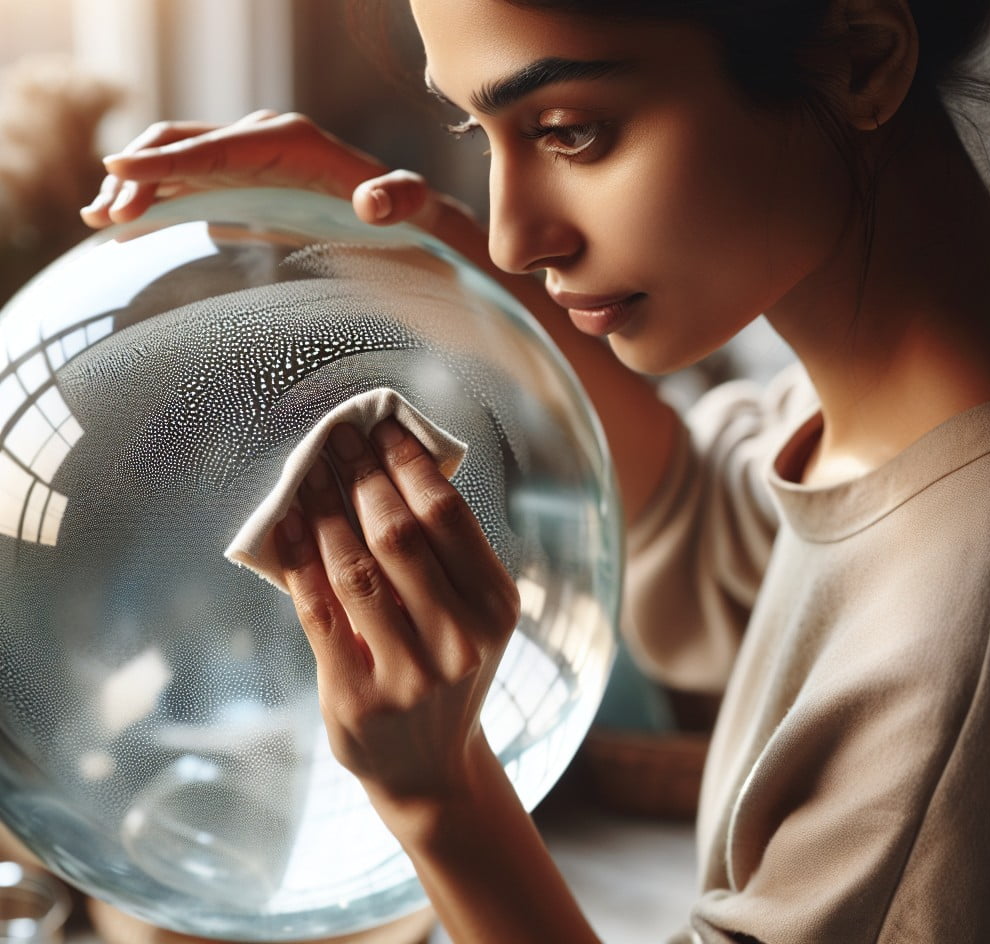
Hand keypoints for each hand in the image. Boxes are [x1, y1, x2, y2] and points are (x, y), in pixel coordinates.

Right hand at [80, 109, 446, 232]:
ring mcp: (245, 160)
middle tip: (107, 213)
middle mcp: (259, 139)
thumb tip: (373, 205)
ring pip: (176, 164)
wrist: (400, 210)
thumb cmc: (405, 206)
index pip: (218, 147)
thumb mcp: (410, 203)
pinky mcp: (240, 182)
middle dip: (142, 174)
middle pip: (184, 146)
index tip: (120, 165)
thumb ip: (396, 199)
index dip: (170, 159)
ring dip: (137, 187)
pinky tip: (124, 225)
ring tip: (99, 218)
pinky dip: (154, 200)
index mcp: (289, 139)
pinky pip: (186, 186)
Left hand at [273, 416, 519, 807]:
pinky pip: (318, 613)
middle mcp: (459, 639)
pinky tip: (287, 528)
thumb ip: (443, 556)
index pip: (447, 515)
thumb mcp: (471, 616)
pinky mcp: (356, 698)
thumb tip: (391, 467)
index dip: (408, 463)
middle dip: (362, 476)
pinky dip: (298, 563)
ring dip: (324, 512)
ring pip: (354, 570)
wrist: (429, 767)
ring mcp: (409, 674)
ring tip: (308, 474)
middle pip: (399, 535)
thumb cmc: (447, 668)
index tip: (381, 428)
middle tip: (337, 438)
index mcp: (495, 606)